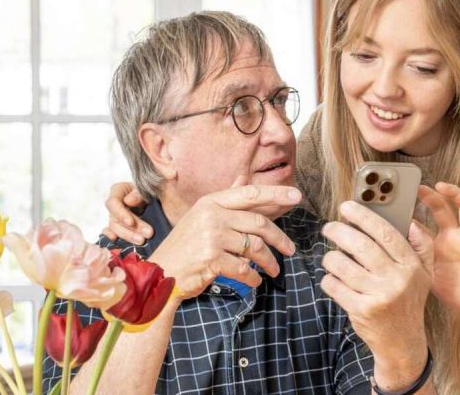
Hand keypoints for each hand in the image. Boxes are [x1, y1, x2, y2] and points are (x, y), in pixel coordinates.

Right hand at [103, 182, 150, 244]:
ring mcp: (115, 217)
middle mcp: (115, 205)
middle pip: (115, 219)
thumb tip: (128, 201)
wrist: (156, 198)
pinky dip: (111, 237)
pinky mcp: (118, 227)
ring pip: (115, 229)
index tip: (130, 222)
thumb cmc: (150, 191)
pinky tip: (116, 241)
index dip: (121, 214)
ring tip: (142, 240)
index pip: (113, 203)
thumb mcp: (146, 189)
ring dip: (129, 236)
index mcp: (118, 191)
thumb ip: (138, 193)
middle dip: (131, 229)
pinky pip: (111, 233)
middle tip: (148, 233)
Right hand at [149, 179, 300, 299]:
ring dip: (269, 261)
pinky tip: (254, 281)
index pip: (250, 193)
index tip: (297, 196)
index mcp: (211, 202)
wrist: (161, 273)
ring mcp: (211, 236)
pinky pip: (243, 267)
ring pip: (255, 247)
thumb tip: (243, 177)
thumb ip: (225, 199)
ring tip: (274, 270)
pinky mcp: (211, 259)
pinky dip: (252, 277)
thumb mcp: (201, 215)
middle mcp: (211, 215)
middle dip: (280, 238)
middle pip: (259, 223)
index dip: (276, 194)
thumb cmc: (185, 245)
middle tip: (290, 250)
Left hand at [321, 201, 429, 387]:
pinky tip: (332, 278)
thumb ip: (421, 245)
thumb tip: (411, 220)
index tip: (347, 207)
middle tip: (329, 227)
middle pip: (362, 246)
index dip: (364, 216)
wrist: (402, 342)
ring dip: (330, 258)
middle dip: (340, 231)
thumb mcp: (424, 274)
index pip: (386, 233)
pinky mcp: (361, 310)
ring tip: (330, 257)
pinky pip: (335, 286)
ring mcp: (379, 296)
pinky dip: (328, 279)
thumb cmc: (408, 300)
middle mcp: (397, 280)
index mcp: (412, 266)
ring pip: (343, 265)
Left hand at [412, 182, 459, 316]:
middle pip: (441, 209)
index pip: (422, 224)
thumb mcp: (431, 277)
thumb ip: (420, 257)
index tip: (396, 204)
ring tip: (441, 186)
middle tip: (418, 187)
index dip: (410, 214)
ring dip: (454, 194)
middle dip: (430, 196)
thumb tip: (406, 233)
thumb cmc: (458, 293)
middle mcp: (454, 236)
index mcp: (437, 245)